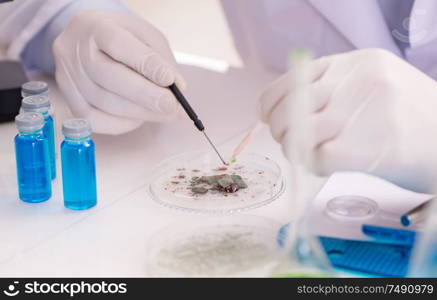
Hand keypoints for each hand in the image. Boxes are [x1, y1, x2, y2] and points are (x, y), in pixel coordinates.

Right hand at [53, 11, 185, 134]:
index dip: (146, 65)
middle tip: (172, 107)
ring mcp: (68, 77)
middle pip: (109, 78)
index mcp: (96, 26)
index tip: (170, 81)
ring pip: (104, 102)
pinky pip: (95, 121)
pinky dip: (122, 124)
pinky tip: (140, 118)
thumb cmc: (123, 38)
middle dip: (146, 96)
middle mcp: (74, 50)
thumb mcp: (147, 37)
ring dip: (140, 113)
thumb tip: (177, 90)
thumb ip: (162, 61)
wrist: (89, 41)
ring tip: (165, 114)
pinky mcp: (69, 100)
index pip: (119, 45)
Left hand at [260, 48, 436, 191]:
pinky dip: (313, 164)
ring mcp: (367, 110)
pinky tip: (327, 164)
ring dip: (295, 149)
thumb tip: (283, 109)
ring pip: (300, 132)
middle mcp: (360, 79)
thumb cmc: (408, 117)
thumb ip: (334, 88)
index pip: (293, 79)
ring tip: (309, 154)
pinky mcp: (372, 146)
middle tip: (289, 141)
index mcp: (357, 62)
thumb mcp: (374, 84)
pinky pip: (319, 157)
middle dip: (280, 129)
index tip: (268, 117)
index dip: (272, 102)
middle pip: (292, 106)